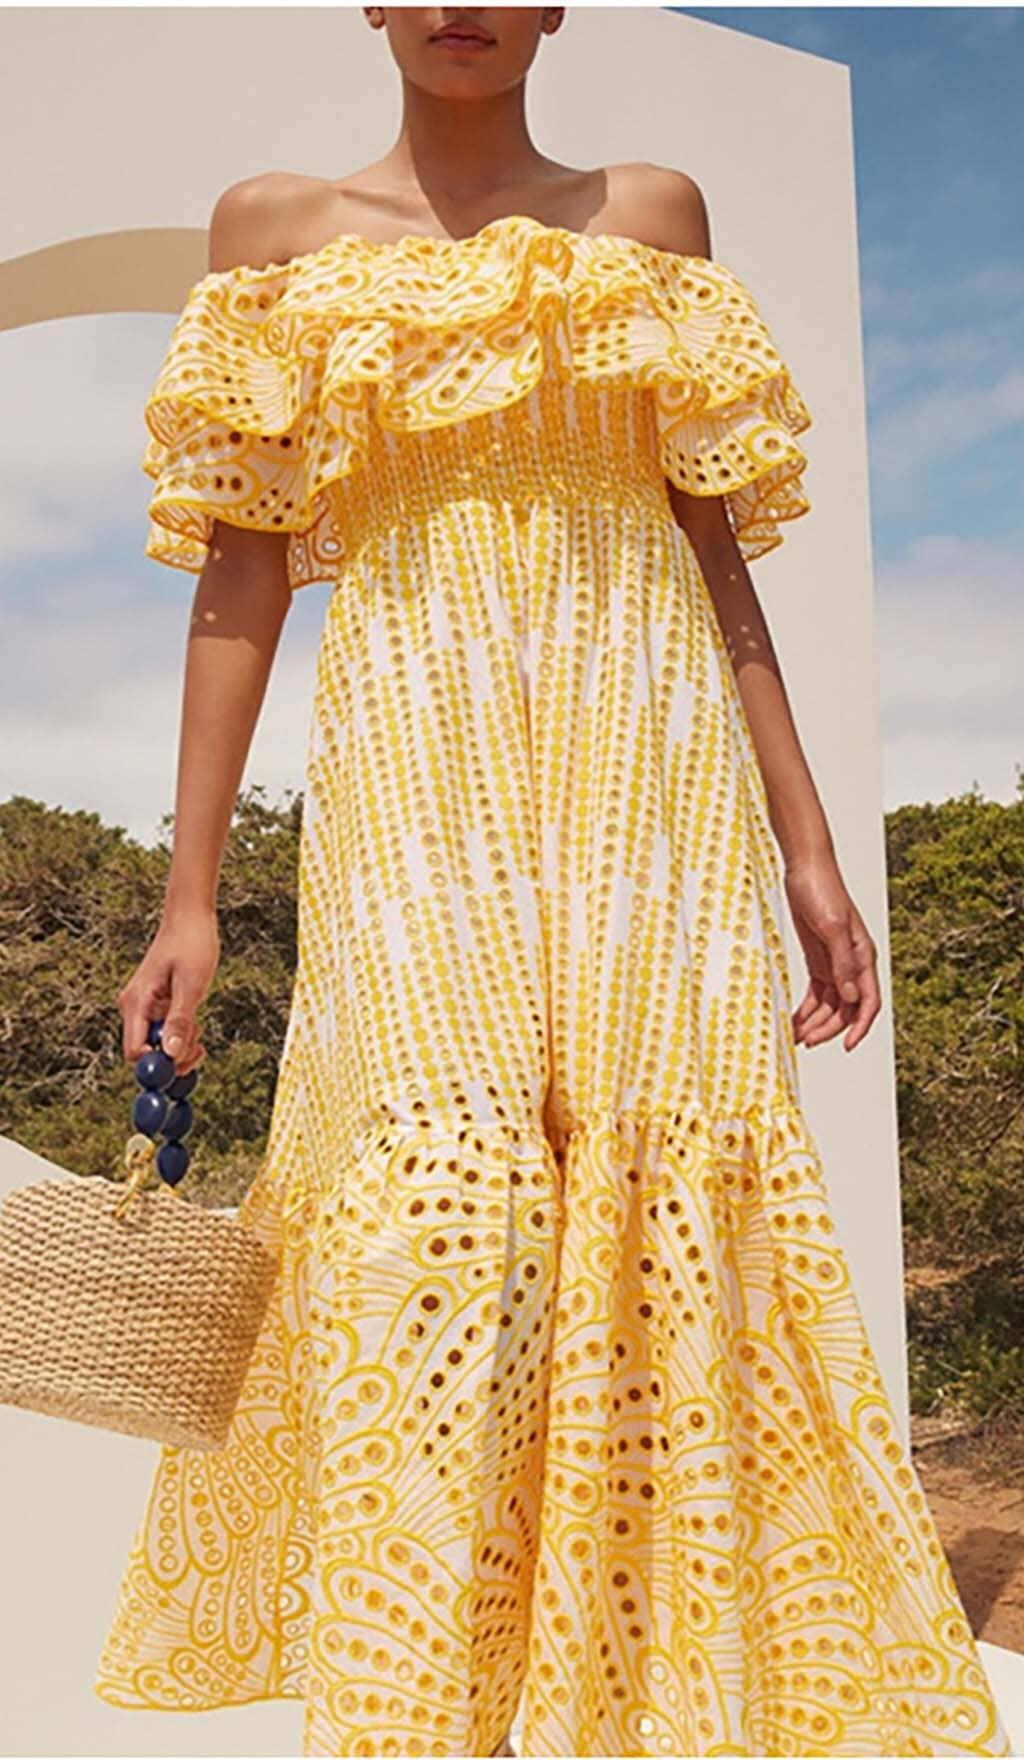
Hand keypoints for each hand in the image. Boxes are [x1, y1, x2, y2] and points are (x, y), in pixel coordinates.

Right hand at [118, 907, 219, 1075]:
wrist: (191, 917)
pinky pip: (163, 1033)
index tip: (184, 1061)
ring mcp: (143, 1007)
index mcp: (136, 1003)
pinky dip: (180, 1035)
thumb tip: (171, 1055)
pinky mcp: (154, 1006)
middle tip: (199, 1044)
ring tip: (198, 1026)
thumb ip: (180, 1021)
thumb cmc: (192, 944)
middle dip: (173, 1056)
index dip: (157, 1065)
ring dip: (179, 1045)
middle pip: (146, 1053)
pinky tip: (194, 1023)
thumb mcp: (191, 985)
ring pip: (157, 1044)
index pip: (134, 1052)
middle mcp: (133, 1008)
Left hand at [783, 855, 881, 1051]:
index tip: (848, 1046)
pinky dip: (807, 1009)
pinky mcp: (818, 959)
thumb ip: (842, 962)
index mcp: (863, 957)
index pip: (868, 1002)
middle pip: (846, 1009)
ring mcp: (835, 963)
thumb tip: (850, 996)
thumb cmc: (822, 890)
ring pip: (830, 1005)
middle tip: (806, 1042)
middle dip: (828, 1028)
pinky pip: (816, 993)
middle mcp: (852, 964)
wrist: (805, 869)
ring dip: (815, 1022)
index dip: (860, 1027)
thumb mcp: (832, 926)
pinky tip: (795, 1020)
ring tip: (795, 1036)